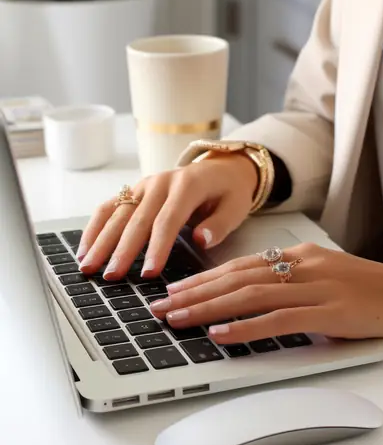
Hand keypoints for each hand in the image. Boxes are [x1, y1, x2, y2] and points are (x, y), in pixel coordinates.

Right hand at [78, 153, 257, 279]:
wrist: (222, 168)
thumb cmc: (230, 192)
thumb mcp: (236, 207)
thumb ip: (219, 225)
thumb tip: (202, 240)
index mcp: (188, 185)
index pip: (168, 220)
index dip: (157, 247)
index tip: (149, 272)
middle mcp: (161, 182)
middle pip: (137, 219)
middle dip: (122, 250)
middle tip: (111, 276)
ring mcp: (144, 185)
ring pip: (117, 213)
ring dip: (101, 240)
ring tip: (88, 267)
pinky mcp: (134, 191)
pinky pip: (109, 207)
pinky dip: (94, 228)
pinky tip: (85, 250)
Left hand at [149, 243, 382, 345]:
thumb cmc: (374, 292)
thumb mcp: (328, 281)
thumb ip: (293, 288)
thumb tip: (254, 307)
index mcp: (302, 256)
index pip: (242, 266)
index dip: (204, 278)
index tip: (175, 289)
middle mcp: (305, 265)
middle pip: (237, 277)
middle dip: (194, 292)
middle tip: (161, 305)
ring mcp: (318, 286)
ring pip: (250, 294)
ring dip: (208, 308)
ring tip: (176, 319)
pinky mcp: (332, 312)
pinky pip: (280, 319)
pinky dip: (246, 327)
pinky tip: (220, 334)